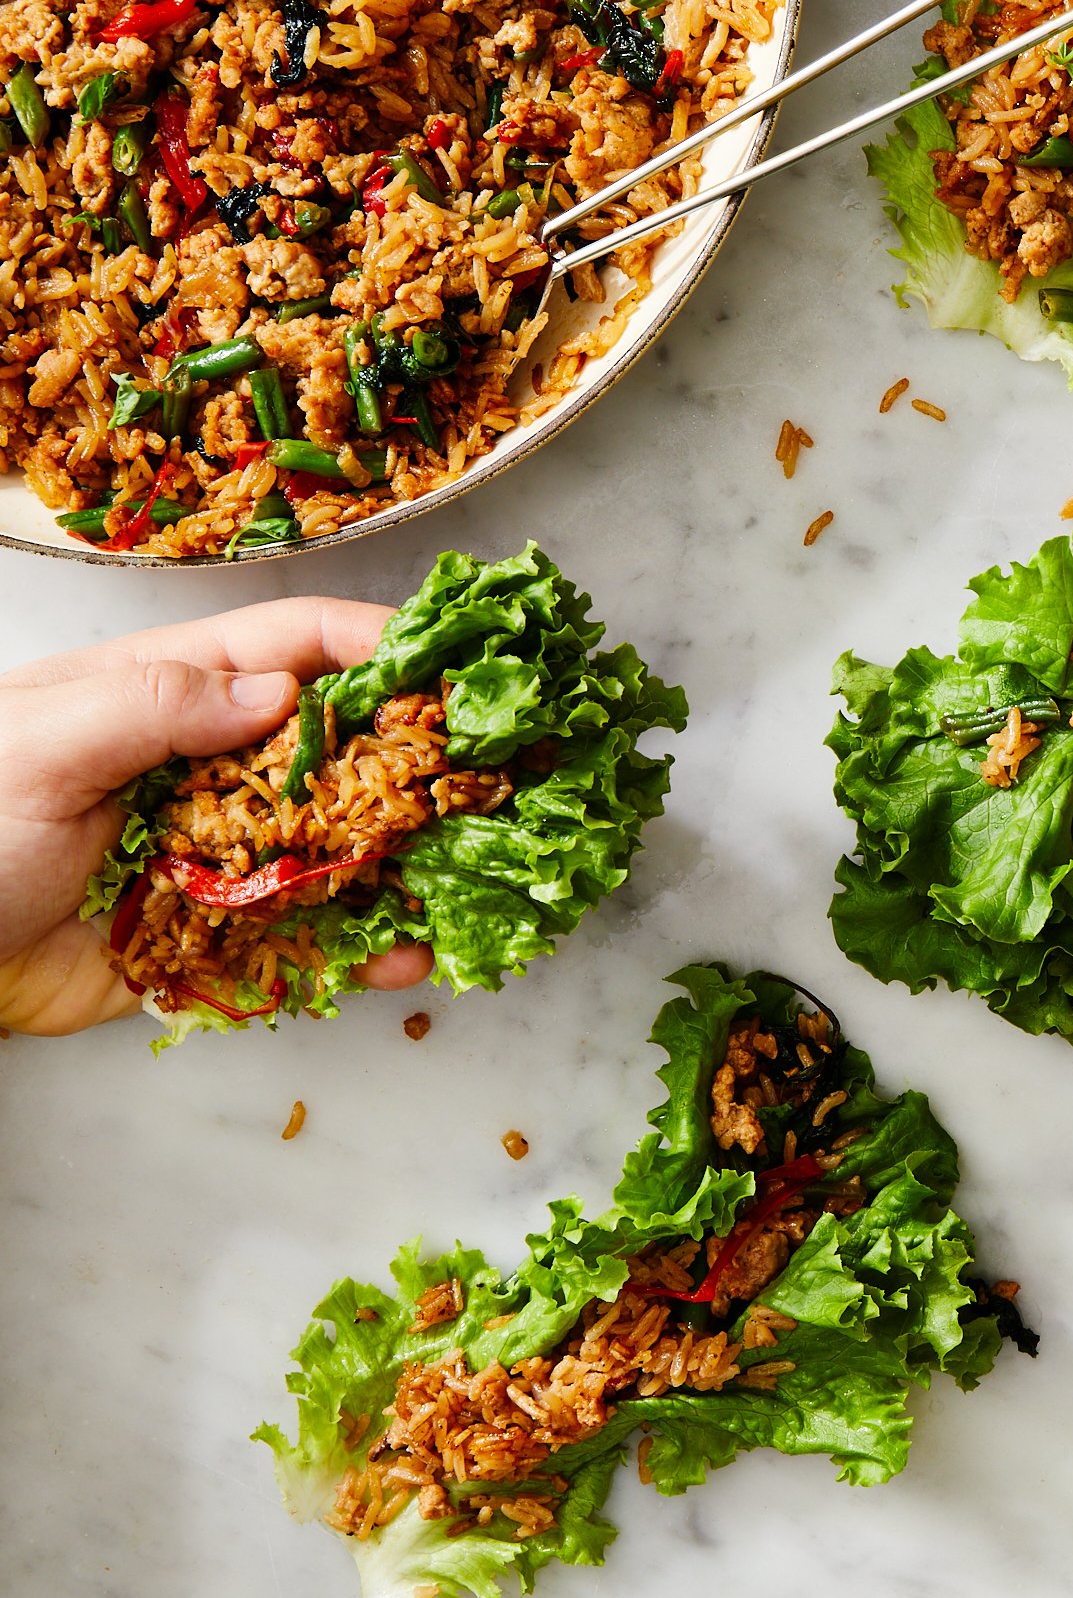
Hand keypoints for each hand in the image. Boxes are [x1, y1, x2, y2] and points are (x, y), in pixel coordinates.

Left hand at [0, 599, 434, 1035]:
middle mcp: (211, 768)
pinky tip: (409, 955)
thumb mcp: (37, 745)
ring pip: (342, 847)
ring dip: (412, 862)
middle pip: (342, 747)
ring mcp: (221, 853)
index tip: (455, 658)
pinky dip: (366, 950)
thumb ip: (154, 706)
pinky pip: (308, 941)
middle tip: (501, 773)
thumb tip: (279, 690)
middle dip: (423, 759)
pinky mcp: (217, 937)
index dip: (380, 642)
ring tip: (475, 874)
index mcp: (167, 694)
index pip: (295, 645)